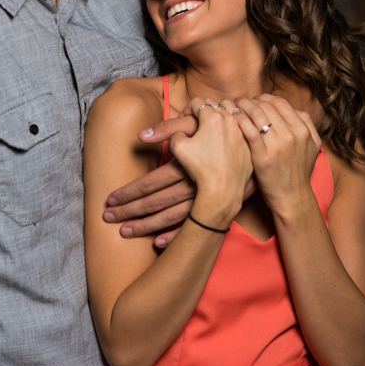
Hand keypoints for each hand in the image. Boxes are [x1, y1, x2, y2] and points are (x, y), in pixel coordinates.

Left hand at [105, 109, 256, 247]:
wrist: (257, 140)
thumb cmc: (222, 127)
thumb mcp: (195, 121)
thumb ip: (167, 127)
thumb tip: (140, 136)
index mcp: (184, 166)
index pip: (149, 184)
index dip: (128, 192)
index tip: (109, 200)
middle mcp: (192, 186)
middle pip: (154, 203)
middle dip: (129, 212)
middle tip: (107, 219)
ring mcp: (205, 199)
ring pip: (170, 217)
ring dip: (146, 226)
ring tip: (125, 233)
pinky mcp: (218, 206)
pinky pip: (193, 227)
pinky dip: (174, 237)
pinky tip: (157, 244)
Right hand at [168, 97, 252, 227]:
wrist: (222, 190)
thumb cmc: (199, 169)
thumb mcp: (177, 147)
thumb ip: (173, 131)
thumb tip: (179, 129)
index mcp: (212, 117)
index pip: (197, 101)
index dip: (187, 109)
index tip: (184, 120)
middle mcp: (231, 119)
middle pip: (216, 103)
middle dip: (204, 110)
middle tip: (197, 122)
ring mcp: (244, 130)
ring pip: (233, 111)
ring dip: (222, 114)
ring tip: (214, 126)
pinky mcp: (251, 141)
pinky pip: (244, 125)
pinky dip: (235, 126)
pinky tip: (227, 136)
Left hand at [233, 95, 320, 217]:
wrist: (292, 197)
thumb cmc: (298, 172)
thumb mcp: (313, 146)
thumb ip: (307, 125)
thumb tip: (294, 109)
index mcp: (303, 130)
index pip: (281, 103)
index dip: (265, 97)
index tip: (256, 99)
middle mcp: (292, 135)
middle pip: (267, 106)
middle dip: (252, 100)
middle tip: (241, 100)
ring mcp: (277, 146)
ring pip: (257, 114)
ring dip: (243, 106)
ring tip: (235, 105)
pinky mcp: (262, 157)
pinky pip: (249, 130)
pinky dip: (240, 119)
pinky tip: (234, 116)